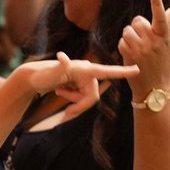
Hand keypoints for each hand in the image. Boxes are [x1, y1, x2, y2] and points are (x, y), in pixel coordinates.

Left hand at [20, 52, 139, 118]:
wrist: (32, 78)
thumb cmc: (41, 74)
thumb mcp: (50, 73)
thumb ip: (59, 66)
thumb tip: (63, 57)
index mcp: (85, 69)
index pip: (106, 71)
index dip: (122, 72)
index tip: (137, 69)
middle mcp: (87, 72)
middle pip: (93, 96)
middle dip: (80, 105)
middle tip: (65, 112)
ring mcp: (83, 79)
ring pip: (87, 99)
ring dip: (74, 102)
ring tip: (59, 93)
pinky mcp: (79, 85)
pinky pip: (82, 99)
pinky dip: (72, 100)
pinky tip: (61, 92)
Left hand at [118, 0, 169, 97]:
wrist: (153, 88)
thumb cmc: (162, 63)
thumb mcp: (167, 45)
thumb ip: (166, 26)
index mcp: (164, 37)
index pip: (161, 18)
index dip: (157, 5)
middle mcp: (153, 42)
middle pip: (137, 21)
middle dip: (136, 26)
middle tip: (141, 36)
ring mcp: (140, 50)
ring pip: (127, 31)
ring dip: (129, 36)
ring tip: (136, 46)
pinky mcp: (129, 56)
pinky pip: (121, 42)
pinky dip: (124, 46)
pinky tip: (131, 54)